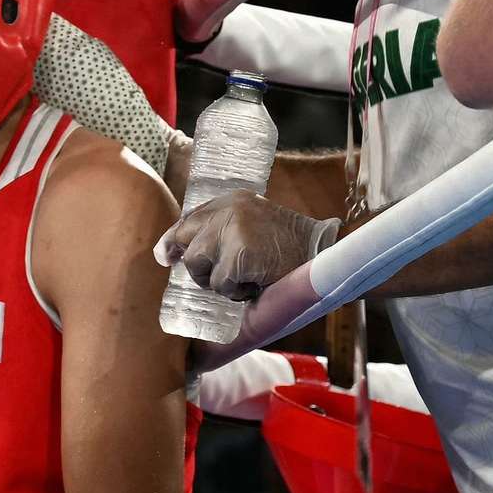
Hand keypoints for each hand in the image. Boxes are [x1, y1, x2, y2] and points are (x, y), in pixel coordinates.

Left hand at [153, 192, 335, 301]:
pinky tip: (256, 285)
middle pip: (185, 237)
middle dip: (192, 264)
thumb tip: (182, 252)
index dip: (175, 238)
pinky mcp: (240, 253)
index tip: (166, 255)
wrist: (325, 256)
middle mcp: (230, 209)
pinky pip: (220, 284)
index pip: (191, 217)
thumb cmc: (292, 250)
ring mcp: (234, 229)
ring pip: (197, 264)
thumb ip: (227, 231)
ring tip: (244, 280)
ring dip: (216, 281)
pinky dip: (236, 293)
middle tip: (207, 279)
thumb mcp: (257, 226)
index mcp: (234, 199)